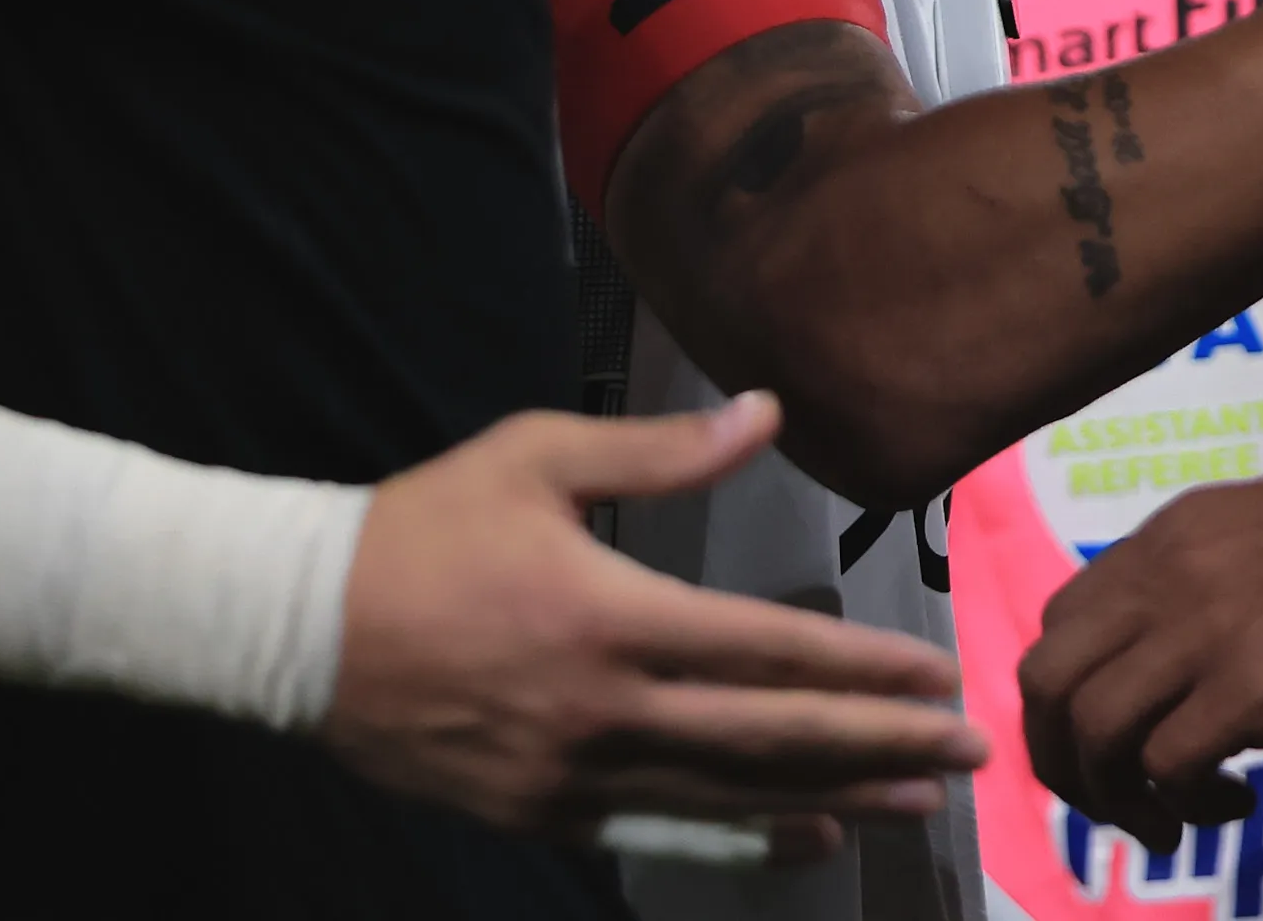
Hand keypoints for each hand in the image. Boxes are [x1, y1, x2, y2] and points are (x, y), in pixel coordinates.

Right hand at [325, 393, 983, 848]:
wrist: (292, 627)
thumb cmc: (423, 525)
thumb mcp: (539, 456)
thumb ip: (663, 448)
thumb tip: (770, 414)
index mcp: (608, 614)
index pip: (767, 652)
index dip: (862, 670)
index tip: (937, 675)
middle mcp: (600, 710)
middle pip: (770, 739)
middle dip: (882, 746)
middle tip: (970, 753)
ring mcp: (568, 775)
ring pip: (729, 801)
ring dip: (834, 802)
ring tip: (918, 802)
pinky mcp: (537, 814)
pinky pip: (661, 839)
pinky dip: (741, 847)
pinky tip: (805, 846)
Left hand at [1019, 457, 1262, 851]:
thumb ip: (1207, 574)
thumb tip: (1179, 644)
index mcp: (1170, 536)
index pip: (1061, 622)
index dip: (1071, 698)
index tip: (1116, 741)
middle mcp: (1167, 577)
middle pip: (1046, 682)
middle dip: (1060, 761)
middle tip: (1112, 801)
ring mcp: (1205, 633)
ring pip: (1092, 732)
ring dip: (1113, 800)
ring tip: (1168, 824)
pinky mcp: (1253, 690)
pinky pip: (1165, 769)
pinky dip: (1183, 807)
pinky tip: (1234, 807)